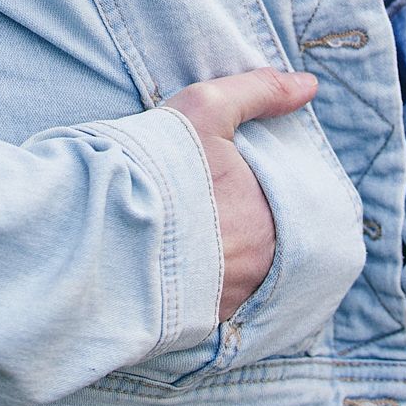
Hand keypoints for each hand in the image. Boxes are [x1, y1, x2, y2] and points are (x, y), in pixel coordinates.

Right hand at [162, 67, 316, 319]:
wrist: (98, 231)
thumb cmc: (156, 166)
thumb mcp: (207, 109)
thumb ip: (260, 92)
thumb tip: (308, 85)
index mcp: (269, 221)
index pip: (281, 201)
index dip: (256, 185)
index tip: (227, 175)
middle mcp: (259, 268)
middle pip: (263, 239)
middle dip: (244, 223)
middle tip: (210, 202)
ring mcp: (227, 299)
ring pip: (240, 271)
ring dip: (224, 254)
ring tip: (193, 230)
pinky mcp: (193, 321)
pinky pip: (211, 298)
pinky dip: (202, 281)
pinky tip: (179, 260)